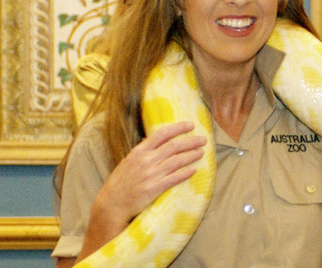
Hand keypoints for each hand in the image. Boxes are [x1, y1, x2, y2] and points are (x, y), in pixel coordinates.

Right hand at [91, 121, 205, 230]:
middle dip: (191, 141)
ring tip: (201, 152)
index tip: (191, 125)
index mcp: (139, 151)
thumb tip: (153, 139)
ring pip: (177, 161)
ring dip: (191, 155)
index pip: (161, 134)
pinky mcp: (154, 189)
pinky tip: (194, 170)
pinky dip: (185, 173)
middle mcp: (146, 161)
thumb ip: (143, 151)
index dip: (178, 128)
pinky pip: (174, 178)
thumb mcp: (128, 161)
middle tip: (203, 139)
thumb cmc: (121, 182)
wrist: (111, 204)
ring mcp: (151, 175)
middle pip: (174, 146)